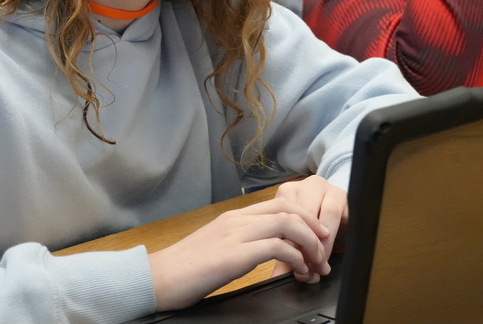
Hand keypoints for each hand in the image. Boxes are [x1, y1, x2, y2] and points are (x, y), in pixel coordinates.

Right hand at [148, 196, 331, 311]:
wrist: (156, 279)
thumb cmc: (185, 269)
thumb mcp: (219, 246)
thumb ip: (243, 242)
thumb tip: (269, 249)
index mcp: (234, 217)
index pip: (280, 203)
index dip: (305, 216)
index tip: (318, 233)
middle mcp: (237, 220)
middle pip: (289, 208)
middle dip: (314, 226)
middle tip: (326, 246)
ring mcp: (235, 235)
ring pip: (288, 223)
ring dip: (309, 243)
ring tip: (316, 262)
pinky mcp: (233, 255)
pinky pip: (276, 247)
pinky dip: (294, 257)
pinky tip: (298, 269)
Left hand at [273, 175, 347, 278]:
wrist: (340, 219)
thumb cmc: (314, 229)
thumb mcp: (297, 241)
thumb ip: (287, 258)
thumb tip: (278, 277)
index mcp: (289, 192)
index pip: (286, 215)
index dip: (291, 245)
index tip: (297, 270)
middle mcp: (309, 186)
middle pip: (307, 212)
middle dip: (309, 244)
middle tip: (312, 269)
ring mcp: (330, 188)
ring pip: (329, 211)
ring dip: (326, 241)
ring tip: (322, 263)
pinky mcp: (349, 196)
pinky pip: (346, 214)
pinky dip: (338, 236)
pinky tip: (335, 252)